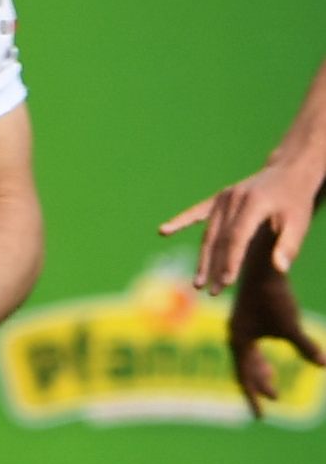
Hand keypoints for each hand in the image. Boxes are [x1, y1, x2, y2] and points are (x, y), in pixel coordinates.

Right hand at [162, 159, 321, 291]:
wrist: (289, 171)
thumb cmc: (296, 201)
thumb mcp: (300, 222)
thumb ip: (289, 245)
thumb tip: (280, 269)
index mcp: (254, 204)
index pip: (237, 237)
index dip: (231, 260)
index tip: (227, 282)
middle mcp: (234, 199)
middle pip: (219, 238)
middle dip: (215, 266)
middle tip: (212, 292)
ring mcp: (223, 197)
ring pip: (209, 232)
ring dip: (204, 258)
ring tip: (199, 283)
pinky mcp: (218, 198)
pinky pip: (197, 212)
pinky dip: (181, 221)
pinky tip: (163, 231)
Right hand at [230, 247, 325, 413]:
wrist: (263, 265)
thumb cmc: (275, 297)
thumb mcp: (291, 325)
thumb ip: (305, 346)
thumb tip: (324, 365)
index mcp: (240, 340)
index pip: (245, 376)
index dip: (255, 397)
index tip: (261, 416)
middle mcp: (235, 335)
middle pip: (244, 368)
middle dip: (259, 385)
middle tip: (275, 399)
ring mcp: (240, 327)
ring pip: (247, 357)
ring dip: (260, 371)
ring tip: (273, 381)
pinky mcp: (247, 319)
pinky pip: (250, 347)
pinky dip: (260, 357)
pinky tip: (268, 360)